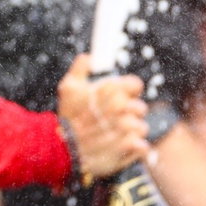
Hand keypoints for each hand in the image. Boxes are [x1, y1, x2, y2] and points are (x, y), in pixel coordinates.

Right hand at [57, 53, 148, 180]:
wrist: (63, 149)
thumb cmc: (68, 116)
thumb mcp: (68, 88)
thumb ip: (79, 70)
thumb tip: (88, 56)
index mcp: (110, 90)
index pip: (134, 84)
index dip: (130, 90)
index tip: (123, 96)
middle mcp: (121, 107)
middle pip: (140, 107)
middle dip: (130, 113)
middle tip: (117, 119)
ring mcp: (127, 128)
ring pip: (141, 127)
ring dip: (131, 131)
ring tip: (115, 135)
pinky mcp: (130, 148)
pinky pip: (142, 146)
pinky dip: (134, 148)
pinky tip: (119, 147)